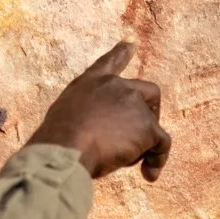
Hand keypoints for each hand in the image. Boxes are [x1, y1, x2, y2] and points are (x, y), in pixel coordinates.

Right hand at [27, 42, 171, 180]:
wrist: (66, 145)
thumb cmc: (57, 138)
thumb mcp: (63, 116)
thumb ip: (81, 116)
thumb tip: (89, 133)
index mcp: (93, 82)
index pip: (110, 62)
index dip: (121, 53)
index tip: (130, 44)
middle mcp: (118, 87)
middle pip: (149, 92)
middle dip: (151, 112)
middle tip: (143, 134)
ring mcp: (135, 105)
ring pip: (152, 125)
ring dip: (144, 144)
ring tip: (124, 161)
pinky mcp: (147, 127)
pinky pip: (162, 144)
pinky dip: (158, 159)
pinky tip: (149, 174)